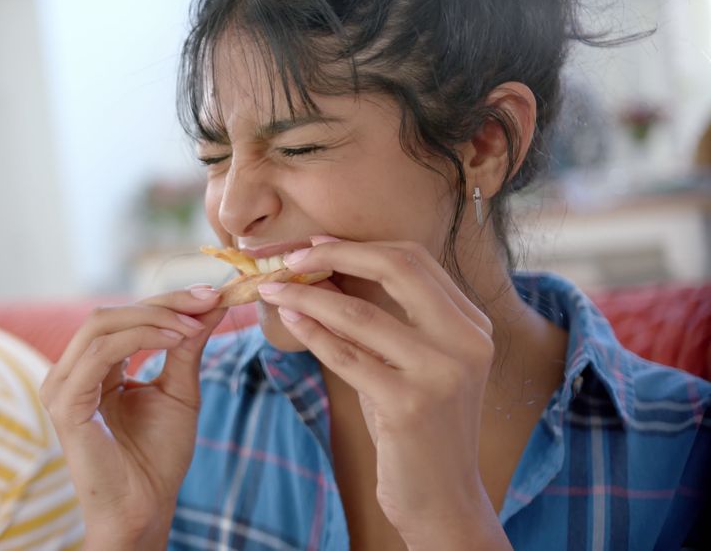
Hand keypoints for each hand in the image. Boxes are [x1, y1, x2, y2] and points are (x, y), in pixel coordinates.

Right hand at [40, 286, 225, 548]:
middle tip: (206, 299)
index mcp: (91, 369)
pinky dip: (141, 338)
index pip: (124, 319)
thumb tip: (210, 303)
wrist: (145, 506)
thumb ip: (186, 346)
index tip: (212, 294)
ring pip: (102, 324)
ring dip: (154, 317)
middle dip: (162, 303)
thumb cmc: (158, 457)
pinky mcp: (66, 403)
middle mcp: (70, 373)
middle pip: (109, 313)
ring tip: (193, 325)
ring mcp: (62, 387)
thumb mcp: (179, 389)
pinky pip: (101, 353)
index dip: (167, 301)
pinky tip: (176, 340)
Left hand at [258, 237, 509, 549]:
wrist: (442, 499)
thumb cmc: (416, 426)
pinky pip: (345, 355)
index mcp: (471, 324)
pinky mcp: (410, 406)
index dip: (358, 245)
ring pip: (359, 313)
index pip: (415, 259)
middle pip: (396, 267)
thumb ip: (381, 317)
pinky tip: (288, 320)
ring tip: (271, 288)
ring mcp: (442, 373)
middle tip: (289, 259)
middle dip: (334, 255)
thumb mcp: (408, 363)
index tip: (314, 244)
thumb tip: (321, 267)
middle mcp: (467, 341)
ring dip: (306, 296)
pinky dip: (310, 332)